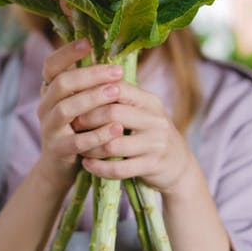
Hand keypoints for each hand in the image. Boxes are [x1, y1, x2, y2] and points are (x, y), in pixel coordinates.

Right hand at [34, 38, 124, 190]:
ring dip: (93, 99)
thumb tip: (113, 58)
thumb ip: (89, 84)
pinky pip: (78, 141)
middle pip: (62, 84)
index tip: (88, 42)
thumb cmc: (78, 128)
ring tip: (117, 92)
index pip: (51, 65)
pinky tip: (117, 128)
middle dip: (90, 75)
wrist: (61, 168)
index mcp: (49, 91)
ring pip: (66, 109)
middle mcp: (44, 106)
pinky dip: (98, 134)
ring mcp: (49, 128)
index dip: (67, 52)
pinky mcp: (58, 150)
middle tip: (117, 72)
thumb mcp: (79, 103)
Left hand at [75, 81, 194, 194]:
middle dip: (88, 120)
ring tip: (78, 147)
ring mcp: (155, 144)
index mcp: (149, 101)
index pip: (118, 87)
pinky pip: (119, 169)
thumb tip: (83, 81)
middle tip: (72, 125)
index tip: (75, 99)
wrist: (178, 165)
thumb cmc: (149, 133)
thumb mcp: (142, 112)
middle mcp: (155, 119)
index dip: (92, 93)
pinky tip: (87, 164)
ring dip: (90, 147)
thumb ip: (120, 99)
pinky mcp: (152, 166)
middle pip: (113, 113)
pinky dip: (98, 167)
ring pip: (113, 144)